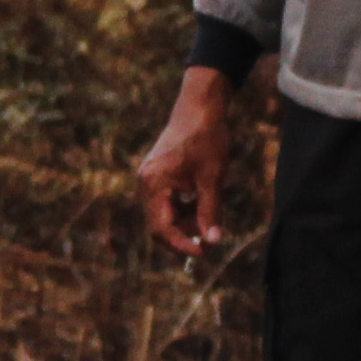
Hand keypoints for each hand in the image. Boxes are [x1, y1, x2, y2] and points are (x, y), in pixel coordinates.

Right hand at [136, 67, 238, 258]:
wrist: (201, 107)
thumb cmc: (207, 138)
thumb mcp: (212, 178)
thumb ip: (210, 212)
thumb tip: (214, 241)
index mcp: (154, 184)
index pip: (161, 228)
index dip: (181, 245)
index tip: (204, 252)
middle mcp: (146, 183)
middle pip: (159, 224)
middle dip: (184, 235)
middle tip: (213, 236)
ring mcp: (150, 179)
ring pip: (164, 214)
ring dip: (186, 222)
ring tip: (212, 216)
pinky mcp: (157, 175)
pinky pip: (167, 202)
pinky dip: (184, 208)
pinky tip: (203, 202)